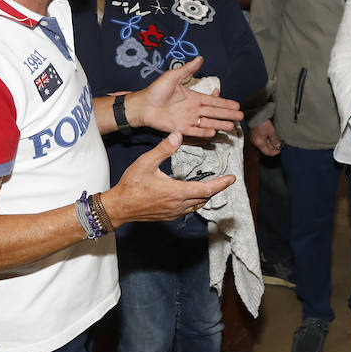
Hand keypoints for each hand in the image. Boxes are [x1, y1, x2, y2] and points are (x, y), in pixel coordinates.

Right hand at [106, 132, 234, 224]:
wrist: (118, 207)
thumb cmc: (131, 185)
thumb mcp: (145, 162)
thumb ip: (163, 149)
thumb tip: (177, 135)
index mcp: (176, 192)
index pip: (206, 190)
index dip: (221, 184)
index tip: (232, 178)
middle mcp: (178, 205)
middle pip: (205, 198)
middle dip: (216, 188)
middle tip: (224, 179)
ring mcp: (173, 212)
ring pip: (197, 205)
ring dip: (206, 196)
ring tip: (211, 185)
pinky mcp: (168, 216)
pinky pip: (188, 210)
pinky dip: (195, 202)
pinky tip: (192, 194)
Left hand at [130, 58, 243, 137]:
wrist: (143, 104)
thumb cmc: (156, 90)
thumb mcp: (173, 76)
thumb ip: (187, 69)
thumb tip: (200, 58)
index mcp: (193, 97)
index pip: (213, 100)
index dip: (225, 103)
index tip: (236, 105)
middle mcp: (193, 109)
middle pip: (214, 112)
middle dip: (228, 114)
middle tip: (240, 117)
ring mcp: (187, 119)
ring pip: (208, 122)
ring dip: (220, 124)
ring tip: (232, 127)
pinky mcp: (180, 128)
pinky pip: (195, 130)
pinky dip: (204, 132)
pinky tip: (213, 132)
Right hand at [250, 120, 281, 155]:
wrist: (255, 115)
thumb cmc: (262, 123)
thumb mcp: (271, 132)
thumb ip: (274, 140)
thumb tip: (277, 145)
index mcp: (259, 144)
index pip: (267, 152)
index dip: (274, 152)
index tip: (279, 150)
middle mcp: (255, 142)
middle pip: (264, 148)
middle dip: (272, 147)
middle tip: (278, 144)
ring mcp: (253, 137)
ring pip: (262, 143)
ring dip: (269, 143)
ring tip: (275, 139)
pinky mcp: (253, 133)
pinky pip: (260, 139)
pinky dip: (265, 139)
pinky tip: (269, 135)